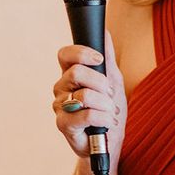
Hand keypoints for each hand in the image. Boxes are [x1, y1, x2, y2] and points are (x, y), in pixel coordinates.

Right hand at [52, 31, 126, 159]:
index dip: (82, 52)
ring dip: (106, 103)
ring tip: (109, 111)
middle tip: (110, 95)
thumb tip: (105, 32)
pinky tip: (106, 122)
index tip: (99, 60)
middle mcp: (61, 88)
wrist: (110, 142)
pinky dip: (103, 117)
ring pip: (84, 94)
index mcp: (70, 75)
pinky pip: (87, 114)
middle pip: (77, 72)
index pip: (64, 54)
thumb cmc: (109, 110)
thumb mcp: (113, 80)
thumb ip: (108, 57)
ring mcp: (60, 107)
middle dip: (101, 83)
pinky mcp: (63, 125)